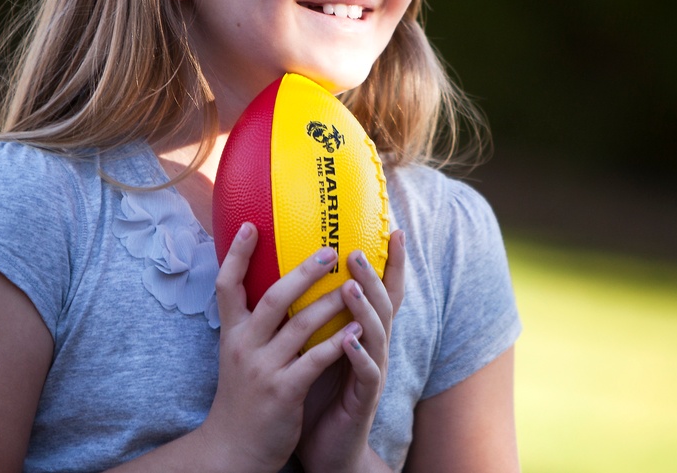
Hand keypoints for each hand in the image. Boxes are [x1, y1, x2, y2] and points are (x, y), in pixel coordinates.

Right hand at [199, 222, 352, 472]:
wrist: (234, 448)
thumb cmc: (243, 397)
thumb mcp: (237, 356)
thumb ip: (252, 325)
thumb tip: (271, 291)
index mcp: (232, 333)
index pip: (226, 285)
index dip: (237, 255)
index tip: (251, 225)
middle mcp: (244, 345)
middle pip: (273, 297)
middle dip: (303, 271)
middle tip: (330, 250)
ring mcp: (263, 368)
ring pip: (301, 326)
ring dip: (330, 302)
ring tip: (353, 285)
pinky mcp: (284, 391)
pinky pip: (316, 359)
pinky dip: (337, 341)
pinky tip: (357, 326)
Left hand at [296, 229, 406, 472]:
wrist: (325, 447)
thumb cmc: (316, 389)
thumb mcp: (311, 345)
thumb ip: (307, 311)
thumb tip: (283, 269)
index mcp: (358, 330)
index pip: (379, 290)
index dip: (390, 262)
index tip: (393, 228)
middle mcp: (370, 346)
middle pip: (380, 304)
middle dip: (371, 276)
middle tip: (356, 250)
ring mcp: (370, 372)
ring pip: (376, 334)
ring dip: (364, 309)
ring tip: (349, 287)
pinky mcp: (363, 400)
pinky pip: (365, 375)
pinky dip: (359, 356)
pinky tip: (349, 341)